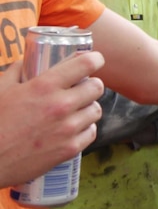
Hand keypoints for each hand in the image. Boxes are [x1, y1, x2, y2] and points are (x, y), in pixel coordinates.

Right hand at [0, 52, 104, 187]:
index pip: (87, 64)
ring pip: (96, 110)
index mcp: (45, 86)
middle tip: (81, 89)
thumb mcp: (2, 89)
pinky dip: (85, 129)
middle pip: (97, 87)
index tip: (95, 61)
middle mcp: (61, 105)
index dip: (95, 59)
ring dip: (88, 108)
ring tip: (76, 110)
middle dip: (90, 85)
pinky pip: (91, 132)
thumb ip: (18, 71)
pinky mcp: (69, 149)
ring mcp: (67, 128)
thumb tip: (28, 59)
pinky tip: (74, 129)